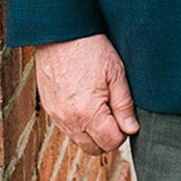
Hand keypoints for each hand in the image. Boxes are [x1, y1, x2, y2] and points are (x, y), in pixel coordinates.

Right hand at [35, 33, 137, 154]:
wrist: (59, 32)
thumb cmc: (89, 48)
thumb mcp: (116, 73)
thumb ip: (124, 106)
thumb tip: (131, 129)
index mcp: (87, 112)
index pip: (111, 143)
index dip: (123, 132)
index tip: (124, 115)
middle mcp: (68, 119)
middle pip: (94, 149)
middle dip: (108, 137)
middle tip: (113, 112)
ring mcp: (56, 115)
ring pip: (79, 141)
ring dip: (93, 132)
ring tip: (99, 105)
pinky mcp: (49, 109)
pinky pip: (67, 129)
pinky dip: (79, 124)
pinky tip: (85, 102)